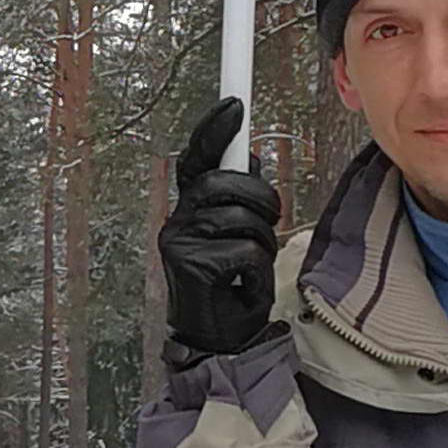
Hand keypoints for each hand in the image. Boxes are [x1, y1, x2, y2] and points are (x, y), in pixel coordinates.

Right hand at [158, 97, 283, 360]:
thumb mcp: (242, 237)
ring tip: (253, 264)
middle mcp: (178, 222)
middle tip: (269, 220)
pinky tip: (247, 284)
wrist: (219, 341)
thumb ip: (241, 200)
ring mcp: (181, 244)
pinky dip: (258, 269)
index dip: (214, 131)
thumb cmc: (232, 290)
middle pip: (223, 183)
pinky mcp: (193, 267)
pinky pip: (245, 250)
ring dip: (262, 240)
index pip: (197, 160)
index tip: (234, 105)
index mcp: (190, 211)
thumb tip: (252, 160)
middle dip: (259, 197)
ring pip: (239, 217)